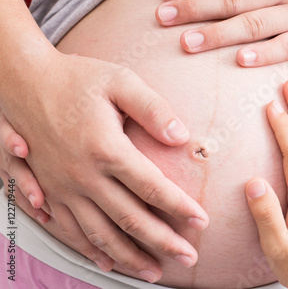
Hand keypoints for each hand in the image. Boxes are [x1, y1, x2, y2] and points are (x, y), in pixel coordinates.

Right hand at [0, 52, 208, 281]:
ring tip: (153, 273)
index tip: (202, 222)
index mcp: (107, 149)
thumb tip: (182, 136)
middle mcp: (84, 176)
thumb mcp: (120, 81)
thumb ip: (153, 108)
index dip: (180, 207)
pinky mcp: (47, 191)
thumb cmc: (76, 79)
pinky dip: (90, 250)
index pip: (152, 187)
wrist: (23, 81)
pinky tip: (105, 262)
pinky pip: (68, 230)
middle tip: (189, 257)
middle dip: (163, 242)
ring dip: (129, 257)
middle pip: (130, 219)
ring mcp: (63, 187)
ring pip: (100, 233)